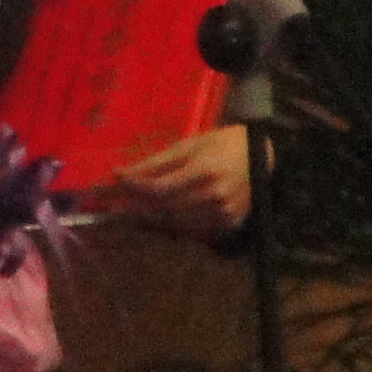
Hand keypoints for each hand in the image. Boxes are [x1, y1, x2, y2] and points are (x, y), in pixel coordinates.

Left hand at [98, 123, 255, 234]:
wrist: (264, 155)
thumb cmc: (223, 143)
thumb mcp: (190, 144)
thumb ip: (157, 162)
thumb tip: (123, 174)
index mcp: (203, 170)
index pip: (159, 188)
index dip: (133, 189)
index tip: (110, 185)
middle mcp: (213, 195)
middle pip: (163, 208)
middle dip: (133, 206)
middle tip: (107, 204)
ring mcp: (222, 213)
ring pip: (174, 222)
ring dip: (147, 218)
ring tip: (124, 213)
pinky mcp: (228, 223)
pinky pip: (191, 228)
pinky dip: (170, 223)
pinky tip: (154, 218)